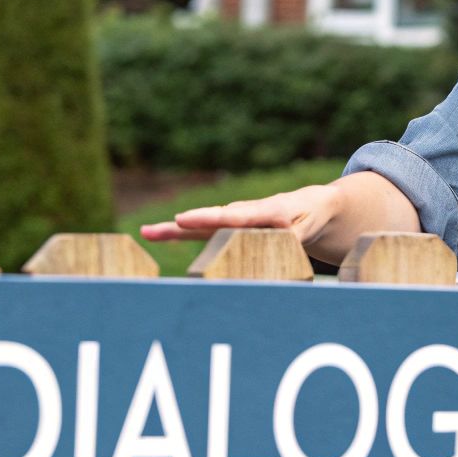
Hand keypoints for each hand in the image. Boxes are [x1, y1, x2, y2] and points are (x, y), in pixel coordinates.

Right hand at [139, 185, 341, 244]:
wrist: (312, 204)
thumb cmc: (310, 216)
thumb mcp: (309, 227)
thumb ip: (291, 239)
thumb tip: (273, 252)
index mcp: (263, 212)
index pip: (232, 216)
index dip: (207, 219)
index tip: (183, 219)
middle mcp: (242, 213)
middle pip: (207, 220)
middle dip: (180, 226)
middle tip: (151, 230)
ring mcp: (232, 219)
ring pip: (199, 225)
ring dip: (172, 230)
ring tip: (145, 232)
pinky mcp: (228, 226)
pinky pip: (202, 229)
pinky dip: (178, 232)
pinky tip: (152, 234)